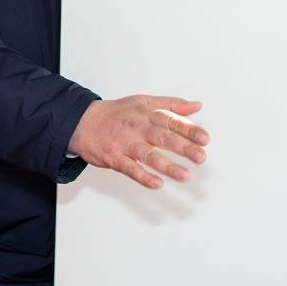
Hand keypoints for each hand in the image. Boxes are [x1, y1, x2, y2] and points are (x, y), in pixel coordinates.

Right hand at [69, 95, 208, 189]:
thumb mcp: (144, 102)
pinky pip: (129, 168)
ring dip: (167, 166)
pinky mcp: (114, 158)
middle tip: (200, 157)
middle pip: (162, 137)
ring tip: (184, 175)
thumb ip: (171, 105)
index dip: (189, 130)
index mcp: (147, 113)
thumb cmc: (117, 113)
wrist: (82, 122)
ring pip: (148, 155)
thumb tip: (196, 106)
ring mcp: (125, 143)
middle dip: (183, 148)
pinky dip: (143, 176)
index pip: (171, 120)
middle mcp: (137, 127)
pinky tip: (157, 183)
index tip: (204, 139)